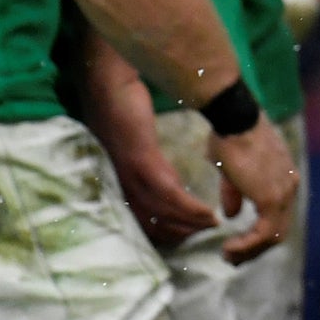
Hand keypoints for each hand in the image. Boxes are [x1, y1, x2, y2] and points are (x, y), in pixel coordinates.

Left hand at [80, 54, 218, 247]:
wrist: (108, 82)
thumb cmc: (119, 108)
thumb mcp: (128, 143)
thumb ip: (141, 163)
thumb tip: (159, 178)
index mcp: (117, 183)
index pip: (141, 222)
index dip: (166, 234)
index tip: (188, 236)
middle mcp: (120, 185)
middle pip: (153, 224)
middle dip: (181, 234)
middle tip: (205, 235)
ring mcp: (129, 174)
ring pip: (163, 212)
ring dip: (190, 223)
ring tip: (211, 224)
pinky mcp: (141, 160)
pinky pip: (169, 193)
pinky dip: (189, 206)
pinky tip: (206, 211)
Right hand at [213, 114, 298, 264]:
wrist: (235, 119)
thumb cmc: (231, 137)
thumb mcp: (233, 171)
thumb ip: (236, 194)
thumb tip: (232, 215)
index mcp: (285, 178)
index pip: (280, 216)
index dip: (260, 235)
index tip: (239, 245)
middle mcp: (290, 187)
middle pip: (280, 230)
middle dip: (256, 249)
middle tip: (234, 258)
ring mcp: (284, 193)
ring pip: (273, 236)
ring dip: (250, 251)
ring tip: (229, 256)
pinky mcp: (271, 199)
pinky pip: (263, 234)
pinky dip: (247, 246)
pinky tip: (230, 248)